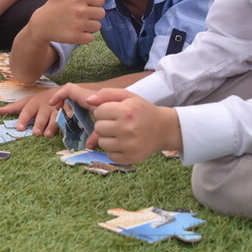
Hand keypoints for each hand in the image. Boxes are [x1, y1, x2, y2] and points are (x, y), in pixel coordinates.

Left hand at [0, 87, 61, 135]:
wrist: (63, 91)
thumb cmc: (41, 99)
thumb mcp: (28, 101)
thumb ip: (14, 107)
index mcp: (34, 103)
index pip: (27, 111)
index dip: (23, 119)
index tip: (20, 128)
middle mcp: (45, 106)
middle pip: (41, 116)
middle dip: (38, 124)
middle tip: (36, 133)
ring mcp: (57, 110)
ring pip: (54, 118)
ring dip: (51, 126)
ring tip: (47, 135)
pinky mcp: (68, 113)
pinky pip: (67, 119)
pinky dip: (65, 125)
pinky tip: (63, 131)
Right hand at [26, 0, 103, 45]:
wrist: (41, 24)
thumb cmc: (53, 4)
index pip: (100, 0)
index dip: (94, 3)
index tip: (84, 4)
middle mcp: (80, 10)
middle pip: (101, 14)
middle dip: (93, 15)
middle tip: (81, 15)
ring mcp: (78, 24)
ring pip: (97, 26)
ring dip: (90, 26)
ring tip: (78, 23)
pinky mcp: (76, 37)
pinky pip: (91, 37)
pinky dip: (85, 36)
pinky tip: (75, 31)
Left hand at [50, 85, 178, 162]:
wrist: (163, 129)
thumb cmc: (142, 111)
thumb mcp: (128, 96)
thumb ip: (106, 94)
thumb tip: (88, 100)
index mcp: (126, 111)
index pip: (98, 112)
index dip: (105, 111)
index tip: (115, 112)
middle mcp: (127, 129)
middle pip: (98, 128)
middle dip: (105, 124)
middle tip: (117, 123)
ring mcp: (129, 145)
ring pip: (102, 143)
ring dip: (108, 138)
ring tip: (120, 133)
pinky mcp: (130, 158)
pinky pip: (109, 155)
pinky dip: (114, 150)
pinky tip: (124, 143)